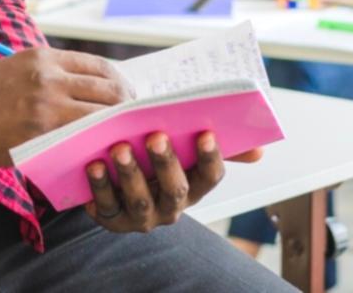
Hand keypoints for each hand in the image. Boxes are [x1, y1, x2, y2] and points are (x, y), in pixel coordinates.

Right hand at [0, 48, 131, 165]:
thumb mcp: (13, 69)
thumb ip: (47, 77)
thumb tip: (84, 95)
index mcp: (44, 57)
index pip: (99, 66)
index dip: (119, 83)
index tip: (127, 98)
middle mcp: (50, 76)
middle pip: (110, 89)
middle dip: (127, 107)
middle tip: (131, 123)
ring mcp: (46, 106)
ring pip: (101, 115)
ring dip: (116, 128)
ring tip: (120, 141)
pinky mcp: (38, 134)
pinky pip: (81, 139)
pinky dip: (95, 145)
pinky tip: (99, 154)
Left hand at [83, 132, 263, 232]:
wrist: (118, 184)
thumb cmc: (157, 159)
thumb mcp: (186, 152)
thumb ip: (217, 148)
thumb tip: (260, 150)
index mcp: (194, 187)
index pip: (210, 177)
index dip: (209, 157)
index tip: (205, 133)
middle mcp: (172, 207)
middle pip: (175, 189)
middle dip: (166, 163)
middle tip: (155, 136)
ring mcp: (142, 216)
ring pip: (140, 199)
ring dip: (130, 174)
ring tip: (119, 148)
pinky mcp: (113, 218)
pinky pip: (106, 205)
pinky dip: (99, 186)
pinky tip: (93, 165)